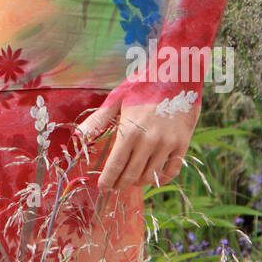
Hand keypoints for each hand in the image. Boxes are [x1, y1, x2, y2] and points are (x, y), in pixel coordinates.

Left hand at [74, 80, 199, 191]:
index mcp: (130, 131)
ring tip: (132, 179)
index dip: (108, 180)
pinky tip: (153, 176)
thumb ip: (98, 120)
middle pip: (132, 175)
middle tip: (115, 186)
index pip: (116, 166)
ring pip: (151, 176)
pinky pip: (172, 170)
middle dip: (120, 184)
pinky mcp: (183, 143)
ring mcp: (167, 144)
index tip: (102, 187)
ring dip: (139, 181)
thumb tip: (79, 136)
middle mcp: (149, 141)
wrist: (176, 74)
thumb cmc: (142, 85)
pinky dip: (162, 178)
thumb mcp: (117, 99)